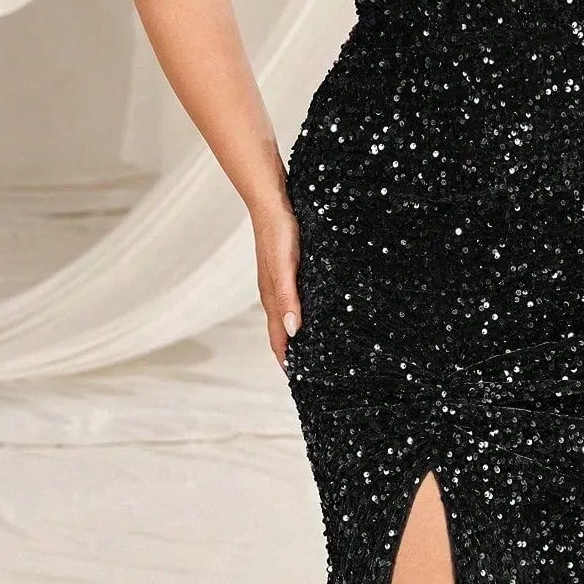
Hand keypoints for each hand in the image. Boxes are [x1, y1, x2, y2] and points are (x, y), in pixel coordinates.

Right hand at [253, 205, 302, 366]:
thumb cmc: (279, 233)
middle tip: (309, 372)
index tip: (299, 380)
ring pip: (286, 316)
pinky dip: (299, 314)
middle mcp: (273, 294)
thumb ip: (288, 298)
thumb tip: (294, 332)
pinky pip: (291, 300)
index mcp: (272, 298)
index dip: (287, 360)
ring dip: (295, 335)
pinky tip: (312, 312)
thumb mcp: (285, 267)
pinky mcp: (285, 270)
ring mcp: (278, 282)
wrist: (271, 202)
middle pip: (281, 332)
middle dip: (292, 353)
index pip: (279, 338)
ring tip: (311, 349)